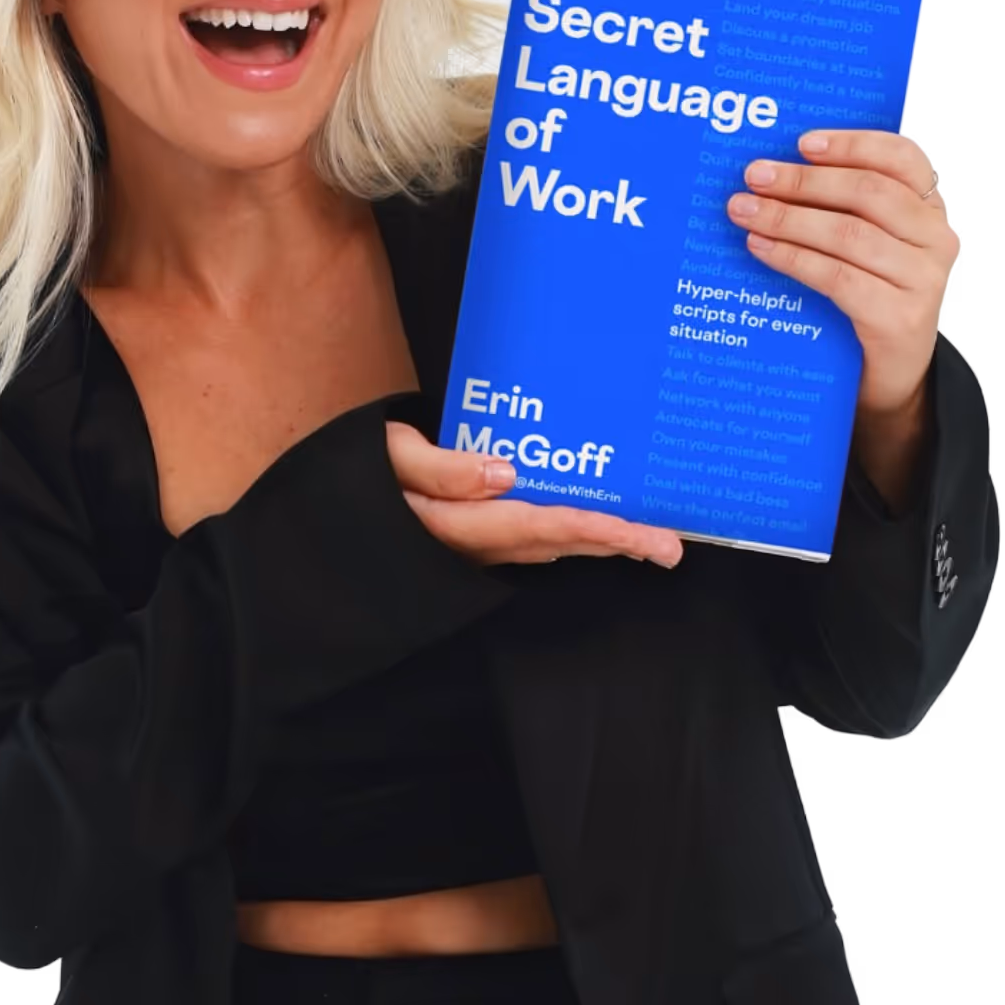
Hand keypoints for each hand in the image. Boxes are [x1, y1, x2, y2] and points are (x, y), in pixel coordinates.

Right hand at [386, 422, 684, 568]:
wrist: (333, 507)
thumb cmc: (360, 469)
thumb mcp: (389, 456)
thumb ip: (443, 468)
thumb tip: (504, 471)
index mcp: (454, 524)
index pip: (536, 525)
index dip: (590, 529)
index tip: (636, 533)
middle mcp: (473, 544)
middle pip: (557, 544)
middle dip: (615, 546)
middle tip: (671, 548)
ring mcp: (475, 547)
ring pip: (551, 546)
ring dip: (601, 544)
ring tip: (651, 542)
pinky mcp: (475, 540)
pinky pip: (533, 540)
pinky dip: (572, 536)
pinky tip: (598, 530)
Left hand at [725, 129, 961, 416]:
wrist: (889, 373)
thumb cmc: (867, 293)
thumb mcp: (865, 242)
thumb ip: (839, 205)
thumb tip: (772, 171)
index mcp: (931, 207)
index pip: (903, 158)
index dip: (854, 144)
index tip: (802, 142)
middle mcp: (937, 238)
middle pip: (869, 193)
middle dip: (804, 181)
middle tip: (754, 176)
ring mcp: (924, 280)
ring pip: (850, 234)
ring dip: (789, 219)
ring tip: (744, 211)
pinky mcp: (901, 318)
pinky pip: (837, 277)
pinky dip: (793, 258)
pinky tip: (760, 248)